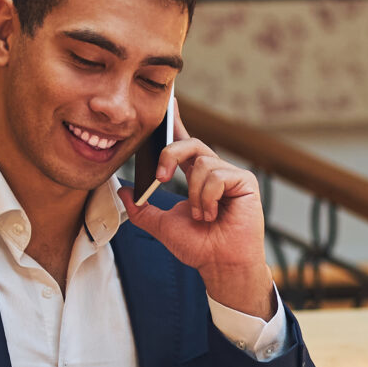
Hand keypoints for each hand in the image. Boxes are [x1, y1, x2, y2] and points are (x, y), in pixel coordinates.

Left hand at [119, 101, 275, 319]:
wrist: (221, 265)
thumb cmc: (199, 247)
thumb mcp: (161, 226)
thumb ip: (141, 209)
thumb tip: (123, 190)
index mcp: (196, 176)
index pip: (183, 142)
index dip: (176, 121)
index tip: (169, 101)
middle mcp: (213, 171)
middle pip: (189, 143)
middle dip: (169, 156)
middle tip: (160, 179)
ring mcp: (231, 175)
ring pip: (202, 164)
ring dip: (194, 195)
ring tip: (201, 216)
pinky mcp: (245, 181)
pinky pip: (217, 176)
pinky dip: (208, 198)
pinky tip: (214, 215)